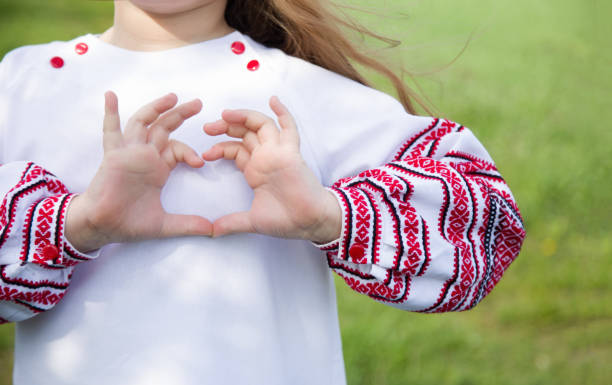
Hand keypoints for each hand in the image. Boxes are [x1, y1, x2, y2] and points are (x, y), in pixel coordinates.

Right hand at [66, 92, 212, 251]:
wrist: (104, 227)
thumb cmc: (130, 223)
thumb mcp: (165, 224)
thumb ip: (188, 224)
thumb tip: (212, 231)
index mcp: (158, 167)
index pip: (177, 148)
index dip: (190, 151)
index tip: (201, 163)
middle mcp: (144, 155)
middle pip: (164, 127)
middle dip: (180, 114)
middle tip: (198, 103)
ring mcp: (128, 153)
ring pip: (143, 122)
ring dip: (156, 108)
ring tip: (172, 96)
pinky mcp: (113, 155)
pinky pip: (110, 131)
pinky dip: (110, 113)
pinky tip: (111, 95)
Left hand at [202, 96, 340, 243]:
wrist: (309, 223)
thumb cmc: (286, 220)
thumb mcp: (252, 221)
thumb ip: (231, 223)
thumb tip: (211, 232)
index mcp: (256, 169)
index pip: (235, 149)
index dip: (219, 148)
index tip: (204, 155)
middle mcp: (266, 157)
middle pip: (245, 132)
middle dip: (226, 126)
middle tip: (208, 127)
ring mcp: (279, 152)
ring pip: (261, 125)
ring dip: (244, 117)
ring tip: (226, 114)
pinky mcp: (292, 153)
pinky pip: (289, 128)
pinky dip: (283, 113)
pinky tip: (274, 100)